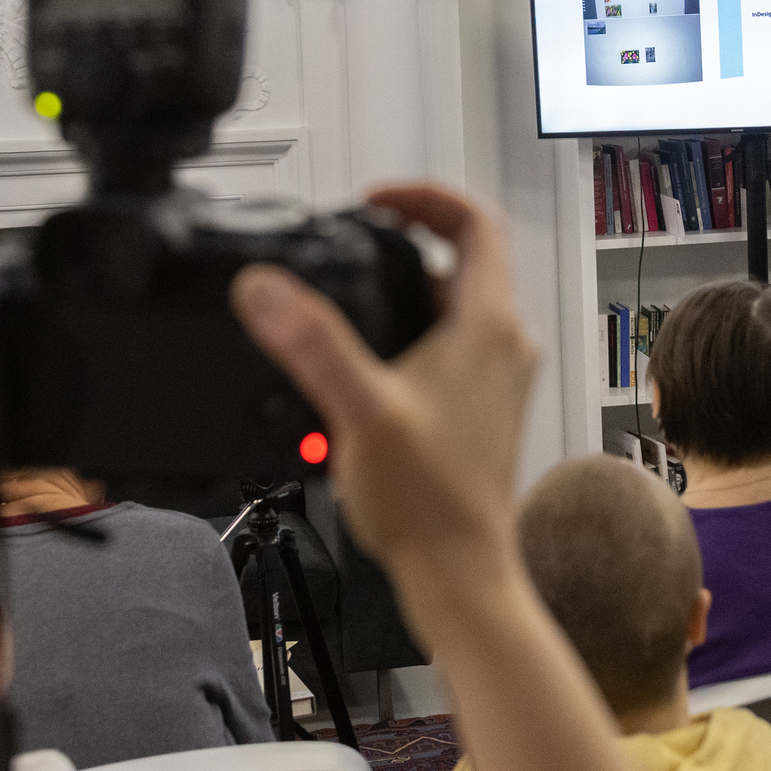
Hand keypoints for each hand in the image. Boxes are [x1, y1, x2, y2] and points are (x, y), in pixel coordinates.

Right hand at [232, 184, 537, 596]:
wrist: (460, 574)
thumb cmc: (430, 504)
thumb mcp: (359, 411)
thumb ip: (310, 343)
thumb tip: (265, 287)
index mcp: (489, 327)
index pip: (475, 222)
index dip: (424, 197)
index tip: (374, 202)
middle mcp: (505, 345)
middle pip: (464, 261)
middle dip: (404, 246)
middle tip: (350, 246)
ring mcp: (498, 378)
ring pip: (455, 306)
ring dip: (405, 292)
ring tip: (347, 302)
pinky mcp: (484, 407)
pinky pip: (452, 346)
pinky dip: (411, 334)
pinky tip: (365, 364)